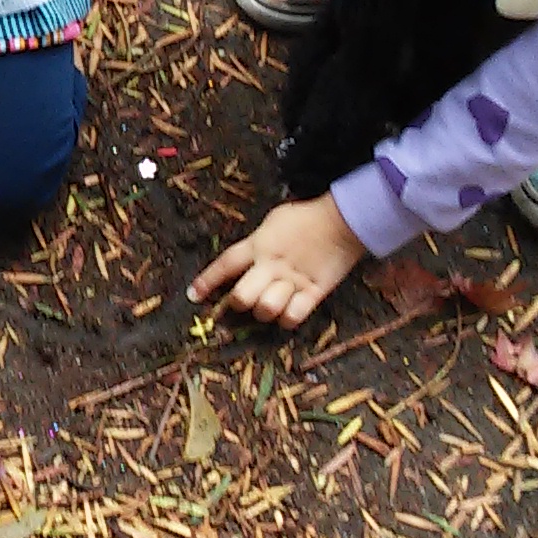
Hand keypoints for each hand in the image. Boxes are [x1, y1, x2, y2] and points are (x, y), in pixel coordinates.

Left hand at [190, 195, 368, 327]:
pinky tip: (287, 313)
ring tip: (270, 305)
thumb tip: (247, 255)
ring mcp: (292, 281)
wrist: (343, 220)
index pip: (225, 265)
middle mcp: (271, 265)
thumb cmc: (306, 217)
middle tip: (243, 302)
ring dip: (264, 312)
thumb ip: (258, 242)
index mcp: (258, 244)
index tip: (194, 295)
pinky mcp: (314, 292)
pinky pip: (293, 317)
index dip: (207, 281)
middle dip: (237, 303)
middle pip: (241, 296)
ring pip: (265, 310)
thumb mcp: (273, 222)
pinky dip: (287, 319)